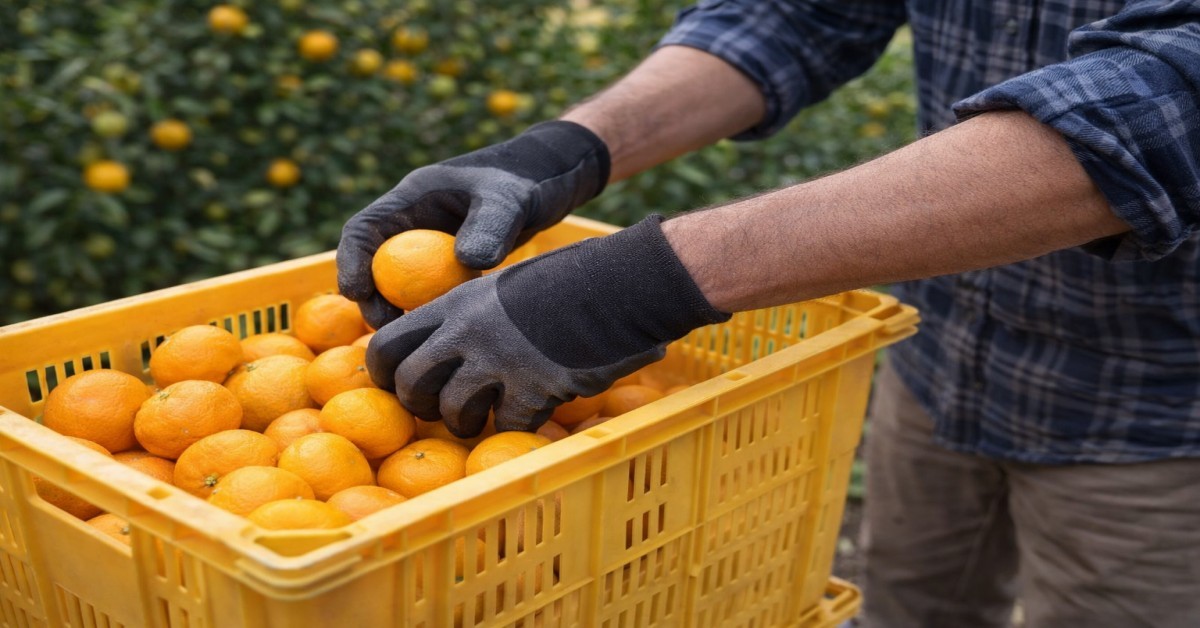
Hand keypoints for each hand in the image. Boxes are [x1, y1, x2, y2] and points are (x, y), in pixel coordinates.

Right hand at [336, 120, 610, 328]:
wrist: (550, 184)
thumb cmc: (526, 181)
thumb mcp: (509, 200)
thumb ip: (490, 227)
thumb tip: (469, 263)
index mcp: (413, 198)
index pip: (363, 229)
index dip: (351, 261)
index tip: (357, 293)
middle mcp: (414, 224)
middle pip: (374, 265)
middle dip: (372, 298)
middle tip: (388, 329)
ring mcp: (431, 247)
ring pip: (400, 284)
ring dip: (399, 311)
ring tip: (414, 337)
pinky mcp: (450, 267)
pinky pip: (430, 294)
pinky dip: (429, 313)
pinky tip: (444, 335)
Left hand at [366, 216, 729, 435]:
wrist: (618, 285)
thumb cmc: (570, 279)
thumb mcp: (508, 284)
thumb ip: (475, 313)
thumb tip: (448, 342)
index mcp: (456, 303)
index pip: (389, 341)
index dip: (384, 370)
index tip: (395, 382)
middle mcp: (467, 333)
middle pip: (412, 383)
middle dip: (419, 405)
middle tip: (438, 410)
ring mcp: (499, 363)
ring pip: (454, 413)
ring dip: (465, 425)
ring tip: (482, 421)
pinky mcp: (533, 390)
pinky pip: (507, 427)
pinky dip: (516, 430)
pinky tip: (530, 418)